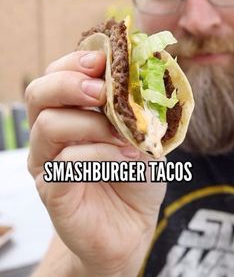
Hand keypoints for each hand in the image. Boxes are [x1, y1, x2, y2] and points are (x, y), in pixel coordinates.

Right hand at [26, 50, 165, 276]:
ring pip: (48, 124)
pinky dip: (99, 155)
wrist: (132, 225)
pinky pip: (65, 161)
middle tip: (102, 90)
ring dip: (91, 123)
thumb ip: (135, 104)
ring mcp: (46, 160)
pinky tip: (124, 159)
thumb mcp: (142, 131)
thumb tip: (137, 72)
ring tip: (124, 135)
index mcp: (69, 111)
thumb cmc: (134, 174)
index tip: (104, 60)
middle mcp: (50, 132)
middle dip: (70, 83)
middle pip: (38, 92)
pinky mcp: (51, 188)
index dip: (76, 61)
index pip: (56, 74)